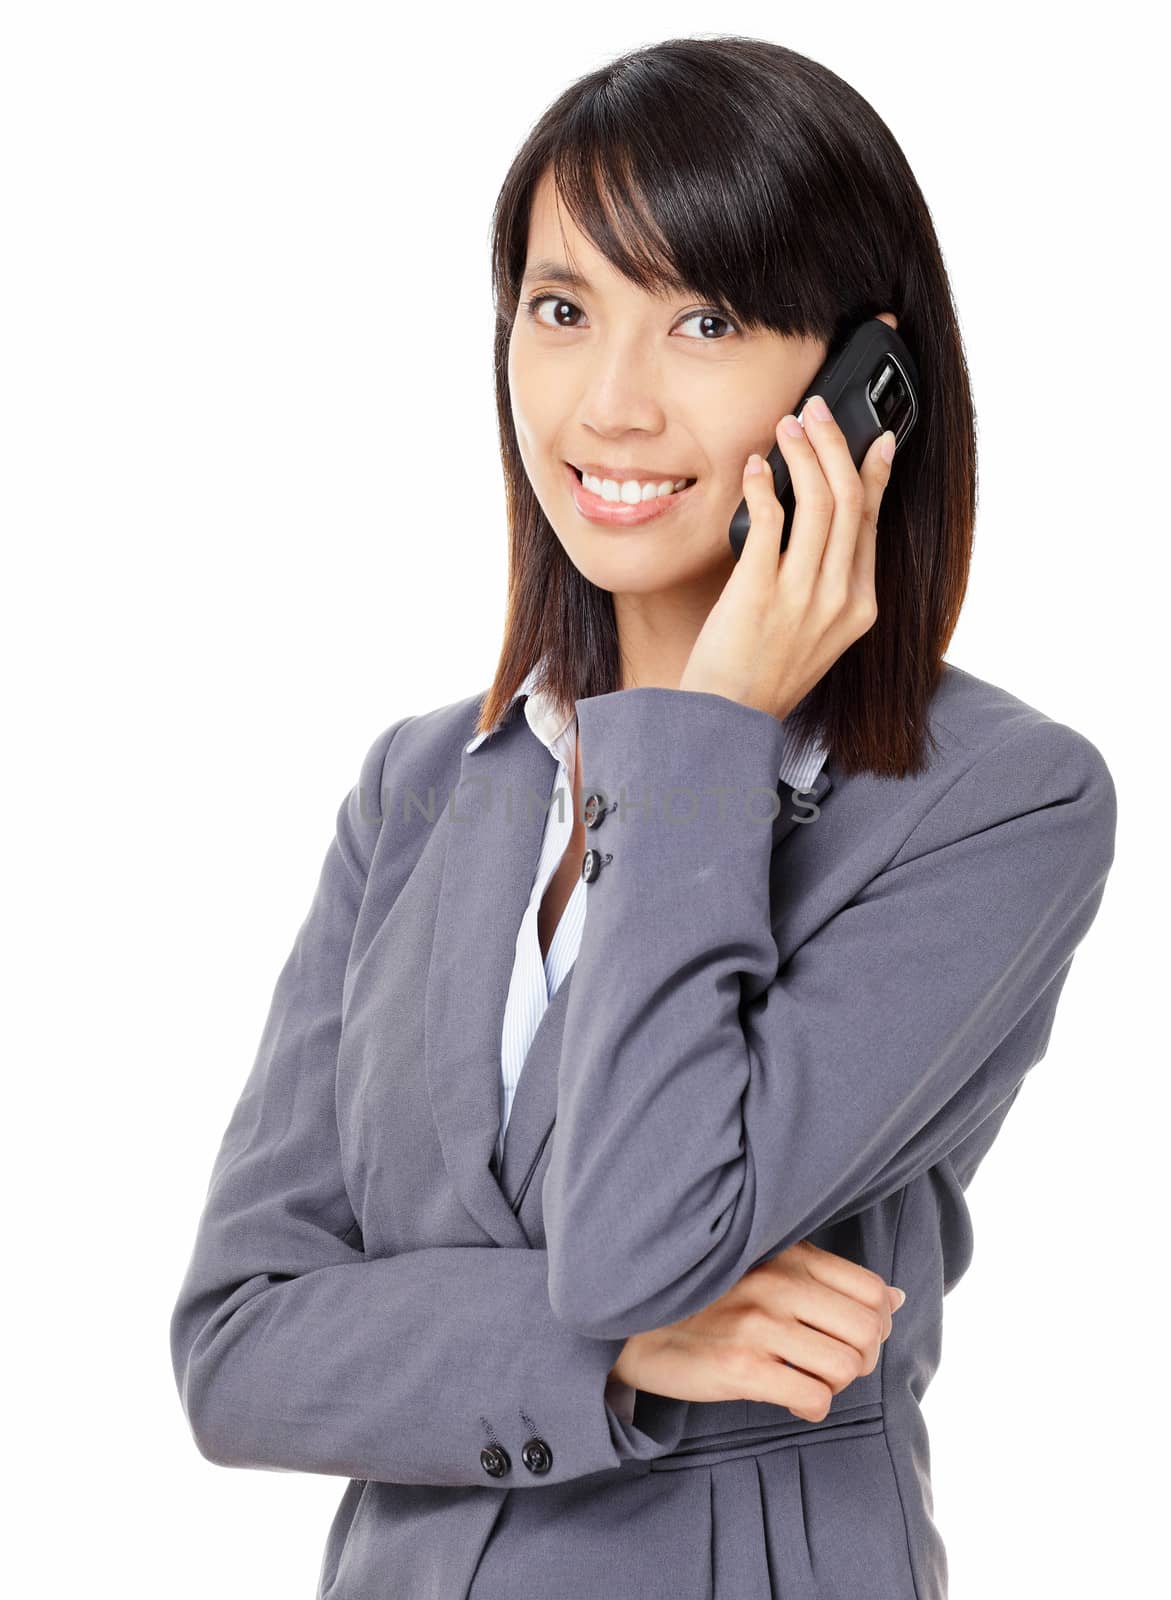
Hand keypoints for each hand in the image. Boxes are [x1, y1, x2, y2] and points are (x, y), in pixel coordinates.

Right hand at [608, 1239, 905, 1423]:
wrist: (633, 1322)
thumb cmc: (706, 1296)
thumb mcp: (765, 1266)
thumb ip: (827, 1276)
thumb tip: (895, 1299)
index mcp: (786, 1254)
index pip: (871, 1290)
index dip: (877, 1322)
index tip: (853, 1335)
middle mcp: (777, 1283)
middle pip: (867, 1332)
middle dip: (863, 1357)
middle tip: (834, 1364)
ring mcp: (759, 1326)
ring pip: (846, 1367)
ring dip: (836, 1383)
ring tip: (810, 1379)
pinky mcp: (741, 1368)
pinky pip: (813, 1399)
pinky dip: (813, 1407)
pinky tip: (793, 1399)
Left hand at [678, 398, 895, 721]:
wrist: (727, 719)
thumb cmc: (763, 675)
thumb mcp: (816, 634)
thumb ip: (828, 584)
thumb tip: (821, 521)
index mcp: (860, 608)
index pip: (872, 524)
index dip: (874, 473)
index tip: (874, 439)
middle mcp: (839, 600)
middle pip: (849, 501)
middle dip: (835, 444)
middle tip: (815, 411)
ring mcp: (801, 598)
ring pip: (818, 504)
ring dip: (803, 454)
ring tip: (786, 427)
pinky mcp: (759, 595)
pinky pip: (770, 524)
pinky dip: (765, 487)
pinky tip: (756, 468)